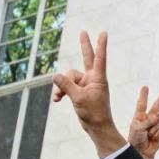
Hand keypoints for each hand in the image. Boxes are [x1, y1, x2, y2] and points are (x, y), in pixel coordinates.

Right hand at [52, 32, 125, 156]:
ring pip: (69, 77)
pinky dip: (61, 91)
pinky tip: (56, 100)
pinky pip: (67, 86)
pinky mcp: (80, 91)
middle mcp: (93, 79)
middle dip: (84, 45)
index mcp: (98, 78)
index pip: (99, 58)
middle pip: (87, 58)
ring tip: (58, 97)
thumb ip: (66, 86)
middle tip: (83, 32)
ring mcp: (86, 84)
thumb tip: (55, 75)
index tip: (104, 32)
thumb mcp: (78, 98)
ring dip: (62, 86)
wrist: (97, 127)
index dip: (100, 45)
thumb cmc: (93, 113)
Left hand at [126, 85, 158, 158]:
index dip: (144, 96)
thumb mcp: (137, 129)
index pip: (141, 104)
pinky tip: (154, 137)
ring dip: (156, 127)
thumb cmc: (135, 141)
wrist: (141, 153)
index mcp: (139, 117)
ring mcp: (155, 126)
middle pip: (157, 107)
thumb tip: (158, 116)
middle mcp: (148, 120)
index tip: (145, 87)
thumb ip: (147, 121)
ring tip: (149, 135)